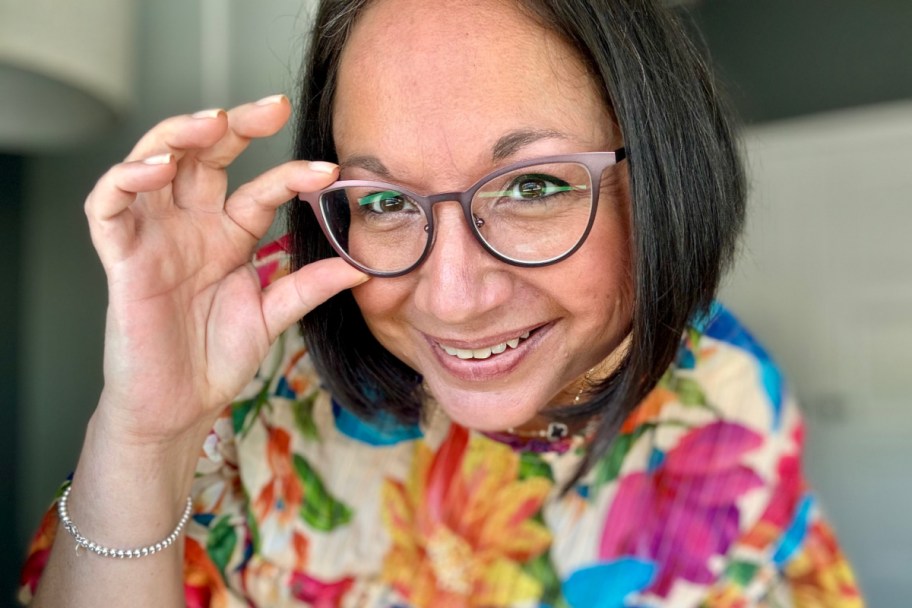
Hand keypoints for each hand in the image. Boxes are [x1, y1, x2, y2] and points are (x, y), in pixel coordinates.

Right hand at [84, 95, 366, 447]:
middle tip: (270, 107)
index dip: (292, 176)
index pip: (262, 190)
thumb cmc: (217, 358)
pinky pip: (109, 204)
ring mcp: (155, 237)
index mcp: (230, 236)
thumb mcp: (272, 316)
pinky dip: (128, 178)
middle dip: (236, 125)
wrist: (179, 406)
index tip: (329, 172)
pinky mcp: (120, 256)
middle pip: (207, 156)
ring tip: (214, 122)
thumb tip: (361, 266)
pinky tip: (160, 167)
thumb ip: (309, 287)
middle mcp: (192, 226)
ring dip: (180, 135)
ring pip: (155, 163)